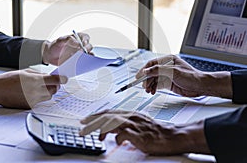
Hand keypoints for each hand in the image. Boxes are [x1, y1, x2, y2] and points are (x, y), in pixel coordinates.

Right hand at [0, 69, 67, 108]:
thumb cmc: (9, 79)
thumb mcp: (25, 72)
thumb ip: (39, 74)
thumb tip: (50, 76)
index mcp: (35, 80)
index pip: (54, 80)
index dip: (62, 79)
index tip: (65, 79)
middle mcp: (35, 91)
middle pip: (54, 90)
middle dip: (54, 86)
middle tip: (50, 83)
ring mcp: (32, 100)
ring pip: (48, 97)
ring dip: (47, 92)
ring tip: (38, 88)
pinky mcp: (29, 106)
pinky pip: (40, 102)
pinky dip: (39, 97)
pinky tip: (30, 93)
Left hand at [42, 33, 92, 65]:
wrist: (49, 55)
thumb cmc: (54, 46)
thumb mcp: (60, 40)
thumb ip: (68, 39)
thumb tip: (77, 43)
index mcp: (76, 38)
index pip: (85, 37)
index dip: (86, 40)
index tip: (83, 44)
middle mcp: (79, 46)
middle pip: (89, 46)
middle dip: (87, 49)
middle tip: (82, 52)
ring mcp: (79, 54)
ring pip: (88, 54)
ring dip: (87, 56)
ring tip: (83, 58)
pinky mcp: (77, 61)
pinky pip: (83, 62)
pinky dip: (84, 62)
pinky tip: (80, 63)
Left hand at [79, 110, 209, 154]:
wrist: (172, 136)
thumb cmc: (155, 131)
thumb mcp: (137, 124)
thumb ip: (123, 125)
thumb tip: (109, 129)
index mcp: (130, 113)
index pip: (108, 112)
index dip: (96, 116)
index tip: (86, 120)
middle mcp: (131, 117)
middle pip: (107, 116)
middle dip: (93, 122)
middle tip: (82, 128)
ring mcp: (135, 125)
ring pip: (113, 122)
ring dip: (101, 129)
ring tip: (95, 137)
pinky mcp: (139, 135)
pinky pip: (123, 135)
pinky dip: (117, 138)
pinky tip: (116, 141)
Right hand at [136, 55, 231, 97]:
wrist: (201, 87)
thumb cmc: (191, 77)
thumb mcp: (172, 72)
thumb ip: (158, 70)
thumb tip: (146, 71)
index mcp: (168, 60)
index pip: (152, 63)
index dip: (144, 70)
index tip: (138, 76)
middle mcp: (167, 67)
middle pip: (152, 72)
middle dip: (147, 79)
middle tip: (144, 86)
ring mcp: (167, 75)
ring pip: (154, 79)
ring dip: (150, 85)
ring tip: (148, 90)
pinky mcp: (169, 83)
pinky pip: (158, 85)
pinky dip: (154, 88)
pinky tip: (152, 91)